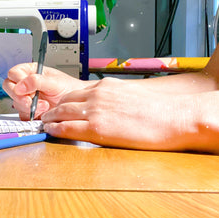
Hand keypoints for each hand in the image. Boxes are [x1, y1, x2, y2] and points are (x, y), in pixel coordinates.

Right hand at [2, 63, 87, 119]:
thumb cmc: (67, 88)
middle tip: (31, 101)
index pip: (13, 74)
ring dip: (29, 106)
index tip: (26, 89)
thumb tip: (21, 86)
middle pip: (9, 88)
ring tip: (44, 106)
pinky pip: (22, 114)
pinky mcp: (28, 111)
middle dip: (20, 96)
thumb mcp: (54, 81)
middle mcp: (25, 84)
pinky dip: (31, 115)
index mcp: (29, 71)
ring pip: (16, 103)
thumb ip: (36, 81)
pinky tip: (43, 112)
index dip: (18, 81)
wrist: (75, 103)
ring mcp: (26, 98)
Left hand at [41, 77, 198, 149]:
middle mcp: (97, 94)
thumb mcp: (132, 96)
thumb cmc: (159, 110)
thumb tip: (108, 108)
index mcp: (106, 86)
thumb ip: (114, 99)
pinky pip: (67, 128)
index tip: (59, 107)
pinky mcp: (97, 127)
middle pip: (65, 100)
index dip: (64, 101)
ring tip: (45, 124)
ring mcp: (95, 110)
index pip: (76, 92)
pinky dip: (55, 129)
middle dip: (53, 109)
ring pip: (62, 112)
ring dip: (50, 119)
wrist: (172, 117)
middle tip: (47, 116)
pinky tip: (50, 131)